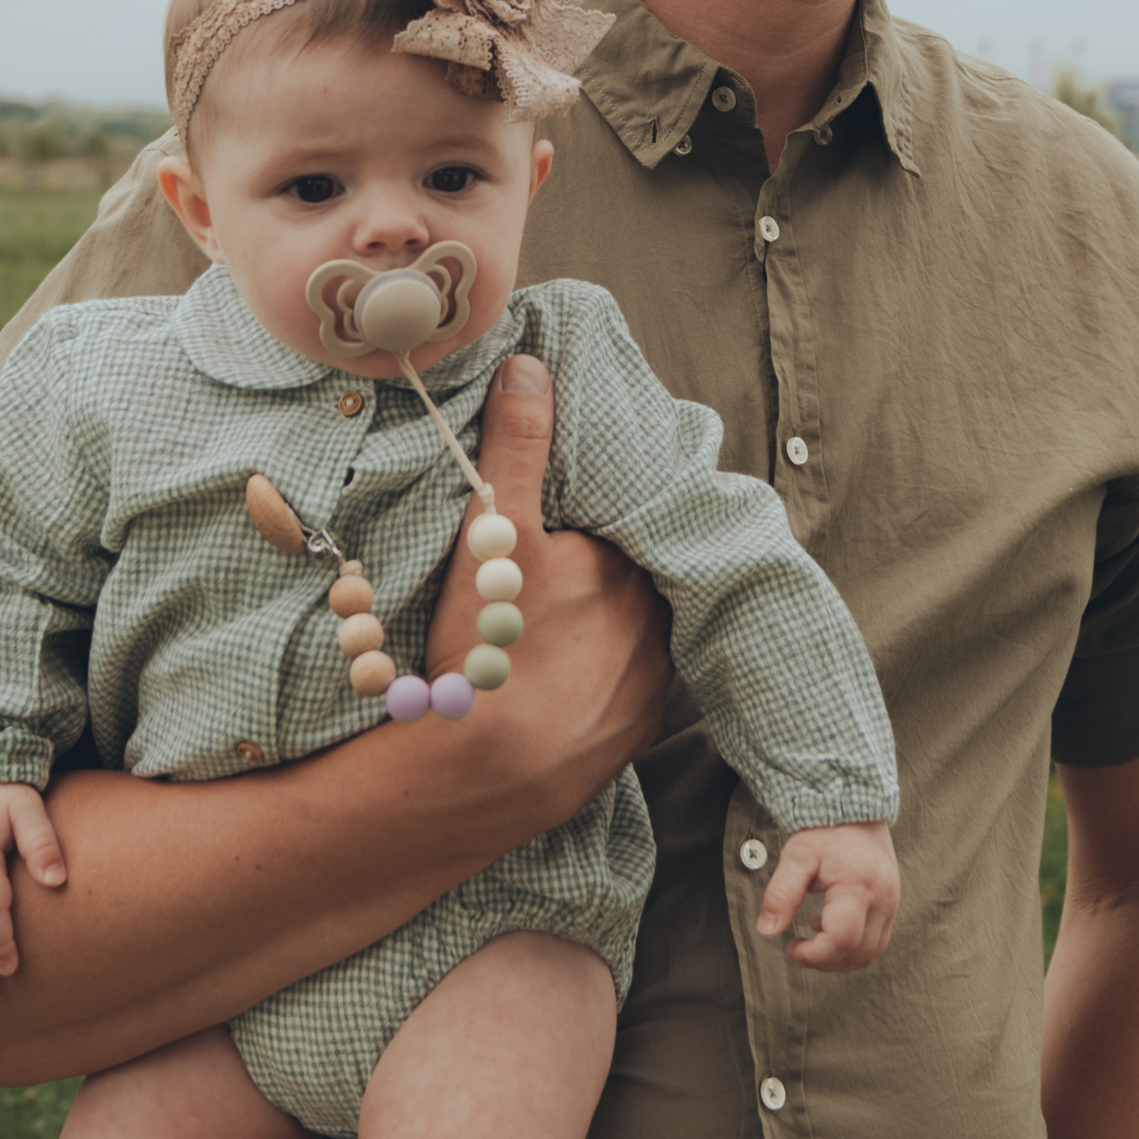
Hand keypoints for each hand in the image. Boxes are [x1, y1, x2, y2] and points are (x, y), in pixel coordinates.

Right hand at [423, 353, 672, 817]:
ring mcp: (651, 676)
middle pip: (636, 571)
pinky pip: (630, 684)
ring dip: (613, 621)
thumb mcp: (493, 531)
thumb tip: (531, 367)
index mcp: (629, 561)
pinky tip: (570, 673)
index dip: (604, 506)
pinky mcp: (636, 727)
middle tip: (561, 566)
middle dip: (608, 563)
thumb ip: (517, 446)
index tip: (575, 510)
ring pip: (639, 628)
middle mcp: (656, 615)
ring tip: (565, 622)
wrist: (482, 770)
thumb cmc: (488, 642)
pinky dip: (608, 674)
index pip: (631, 514)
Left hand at [755, 822, 898, 971]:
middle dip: (825, 961)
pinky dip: (852, 946)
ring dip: (840, 958)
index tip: (791, 947)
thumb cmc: (826, 830)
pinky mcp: (891, 904)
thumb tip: (768, 930)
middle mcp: (882, 900)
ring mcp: (891, 903)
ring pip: (871, 953)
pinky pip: (876, 940)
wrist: (856, 809)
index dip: (814, 954)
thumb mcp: (797, 857)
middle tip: (798, 949)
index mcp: (858, 887)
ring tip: (813, 940)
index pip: (842, 940)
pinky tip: (829, 926)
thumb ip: (781, 894)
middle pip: (858, 954)